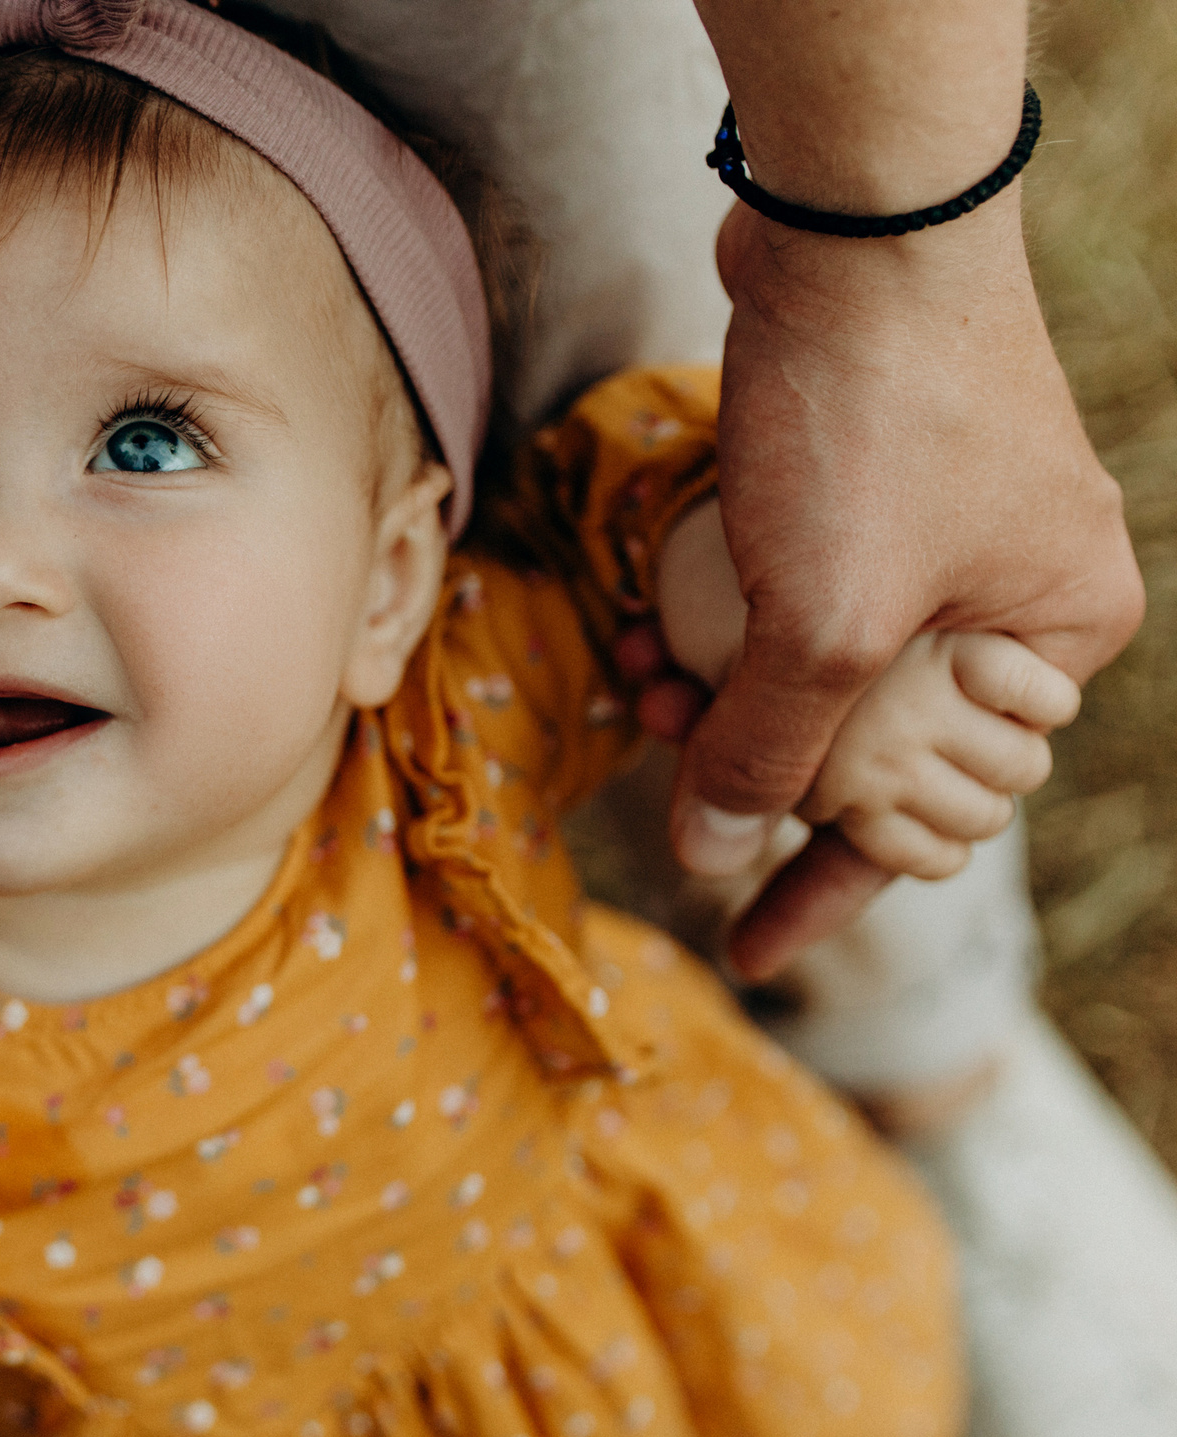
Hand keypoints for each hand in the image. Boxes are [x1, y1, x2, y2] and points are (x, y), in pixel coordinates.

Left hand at [674, 196, 1140, 976]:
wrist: (854, 231)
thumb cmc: (875, 428)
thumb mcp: (822, 623)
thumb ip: (768, 750)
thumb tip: (712, 852)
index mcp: (1050, 647)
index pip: (937, 814)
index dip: (830, 888)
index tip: (746, 952)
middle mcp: (1009, 600)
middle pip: (866, 745)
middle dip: (755, 766)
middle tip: (662, 755)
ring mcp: (936, 540)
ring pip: (808, 671)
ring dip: (717, 695)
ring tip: (639, 685)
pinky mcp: (863, 490)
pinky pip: (784, 599)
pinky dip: (718, 625)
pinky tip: (649, 626)